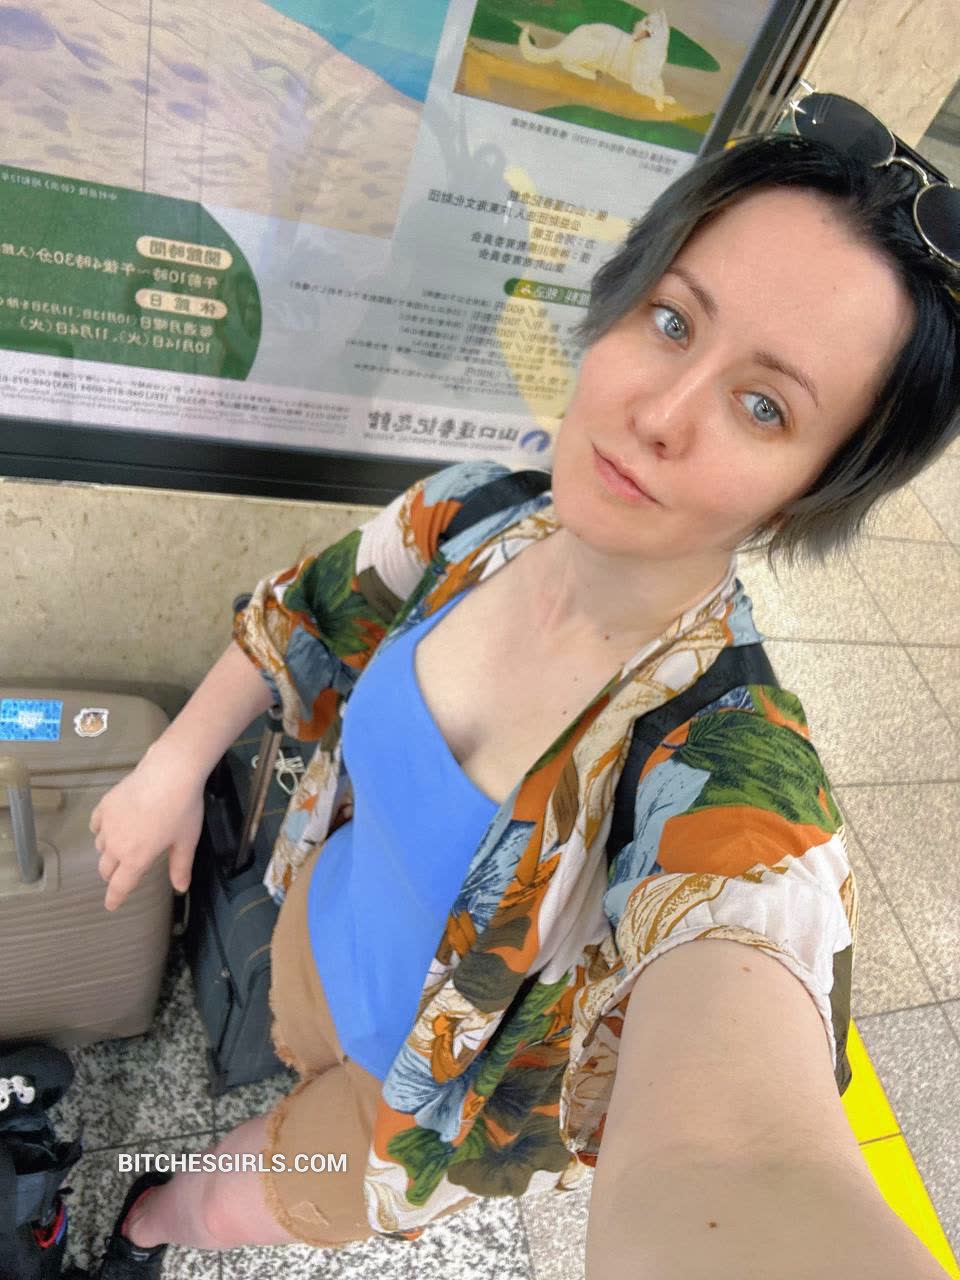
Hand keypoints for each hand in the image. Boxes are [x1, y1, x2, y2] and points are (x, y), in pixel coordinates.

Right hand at [90, 743, 205, 910]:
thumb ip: (180, 866)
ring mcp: (108, 824)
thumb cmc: (182, 809)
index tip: (110, 905)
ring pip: (100, 846)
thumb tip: (180, 888)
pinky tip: (111, 826)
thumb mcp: (186, 841)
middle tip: (122, 873)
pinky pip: (96, 824)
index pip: (120, 885)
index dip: (114, 897)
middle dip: (113, 874)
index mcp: (136, 858)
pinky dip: (101, 830)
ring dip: (109, 851)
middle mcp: (116, 845)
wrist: (169, 773)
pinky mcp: (105, 805)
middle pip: (106, 868)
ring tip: (123, 845)